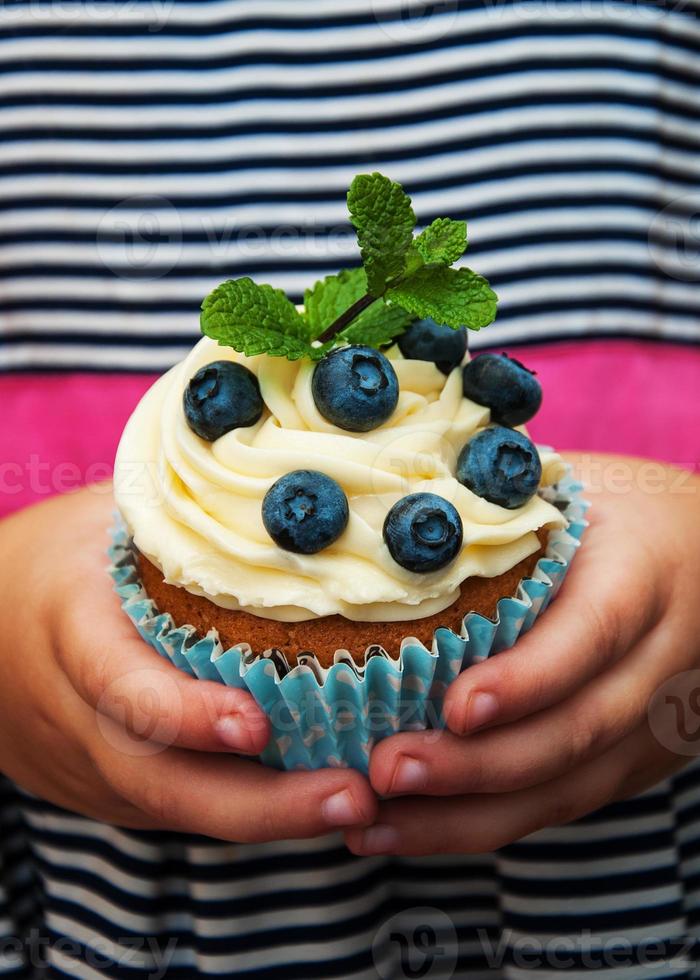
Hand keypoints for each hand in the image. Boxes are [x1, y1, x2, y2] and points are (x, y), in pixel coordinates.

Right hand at [0, 487, 376, 840]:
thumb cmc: (66, 555)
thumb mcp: (108, 519)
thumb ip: (180, 517)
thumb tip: (288, 484)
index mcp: (69, 627)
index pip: (120, 684)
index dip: (184, 713)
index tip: (258, 725)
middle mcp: (73, 713)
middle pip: (159, 781)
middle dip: (260, 805)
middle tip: (353, 796)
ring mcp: (86, 764)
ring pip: (176, 810)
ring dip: (270, 820)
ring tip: (357, 804)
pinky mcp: (108, 791)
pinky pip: (178, 810)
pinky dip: (246, 811)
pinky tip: (315, 799)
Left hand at [345, 454, 699, 855]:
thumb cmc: (615, 511)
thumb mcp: (575, 491)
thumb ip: (505, 509)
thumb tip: (388, 508)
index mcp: (644, 574)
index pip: (594, 634)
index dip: (530, 678)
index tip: (456, 706)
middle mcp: (661, 660)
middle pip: (576, 730)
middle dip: (478, 765)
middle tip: (386, 771)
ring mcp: (652, 724)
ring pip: (565, 788)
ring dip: (464, 816)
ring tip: (372, 823)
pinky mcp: (630, 762)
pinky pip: (557, 804)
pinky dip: (479, 823)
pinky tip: (407, 829)